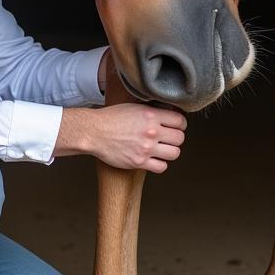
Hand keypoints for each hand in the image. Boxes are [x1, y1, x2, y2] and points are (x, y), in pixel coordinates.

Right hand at [55, 104, 186, 172]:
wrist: (94, 132)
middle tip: (169, 138)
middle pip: (180, 138)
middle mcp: (151, 132)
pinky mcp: (139, 162)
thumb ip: (153, 112)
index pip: (180, 121)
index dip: (180, 124)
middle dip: (176, 138)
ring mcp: (146, 148)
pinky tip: (154, 159)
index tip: (176, 126)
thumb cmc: (111, 118)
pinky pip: (162, 167)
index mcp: (151, 115)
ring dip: (170, 151)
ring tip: (162, 149)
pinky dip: (160, 164)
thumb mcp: (135, 107)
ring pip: (174, 153)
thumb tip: (169, 114)